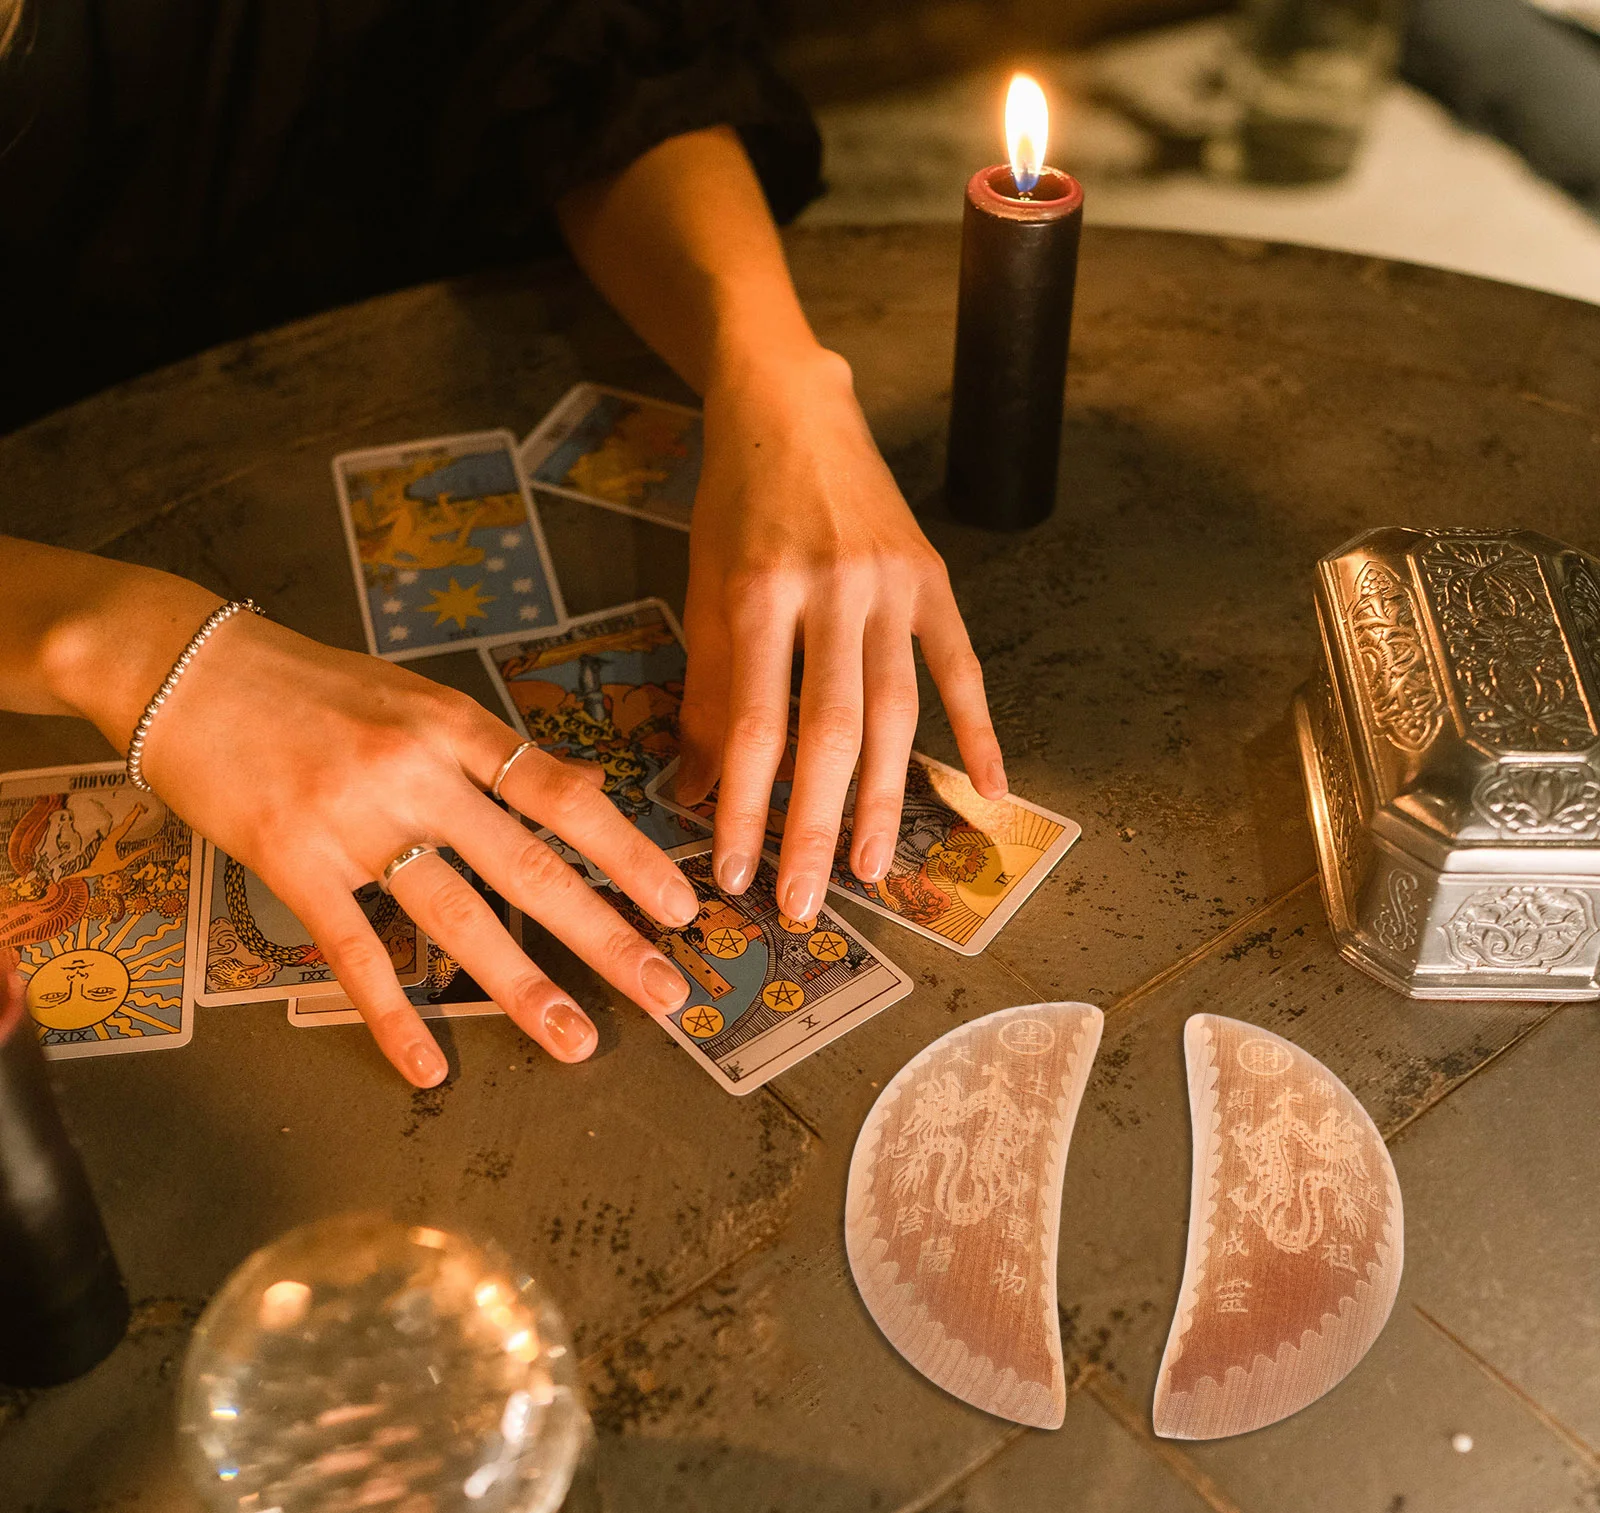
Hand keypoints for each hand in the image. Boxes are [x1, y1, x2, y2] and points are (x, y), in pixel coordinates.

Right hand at [138, 612, 697, 1086]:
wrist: (182, 665)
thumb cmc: (306, 682)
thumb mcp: (413, 696)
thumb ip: (491, 750)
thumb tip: (581, 785)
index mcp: (452, 725)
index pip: (562, 796)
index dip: (627, 853)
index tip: (679, 903)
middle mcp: (416, 774)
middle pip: (529, 866)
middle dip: (606, 935)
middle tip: (665, 992)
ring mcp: (354, 821)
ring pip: (456, 918)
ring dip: (523, 987)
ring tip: (575, 1040)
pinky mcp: (293, 864)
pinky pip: (355, 951)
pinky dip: (393, 1014)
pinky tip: (427, 1066)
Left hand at [676, 346, 1005, 920]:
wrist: (791, 407)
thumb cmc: (734, 504)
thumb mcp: (704, 587)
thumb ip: (704, 690)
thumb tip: (694, 793)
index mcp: (760, 590)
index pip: (753, 723)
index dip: (743, 806)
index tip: (734, 873)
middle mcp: (833, 588)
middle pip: (830, 731)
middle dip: (817, 825)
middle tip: (807, 900)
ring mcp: (893, 583)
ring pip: (896, 711)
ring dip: (885, 797)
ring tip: (873, 867)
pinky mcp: (935, 578)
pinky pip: (961, 666)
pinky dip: (980, 731)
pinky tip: (991, 790)